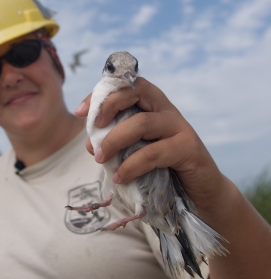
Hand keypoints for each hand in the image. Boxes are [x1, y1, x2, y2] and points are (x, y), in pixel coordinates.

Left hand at [75, 77, 227, 211]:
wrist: (199, 193)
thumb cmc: (163, 169)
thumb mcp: (136, 151)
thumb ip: (116, 143)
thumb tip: (89, 144)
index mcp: (153, 105)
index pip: (125, 86)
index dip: (101, 94)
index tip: (79, 112)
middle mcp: (167, 110)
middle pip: (135, 92)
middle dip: (108, 106)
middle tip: (92, 130)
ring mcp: (180, 127)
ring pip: (141, 123)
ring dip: (114, 141)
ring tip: (100, 159)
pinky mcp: (189, 148)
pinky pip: (153, 153)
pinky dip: (131, 165)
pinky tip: (119, 177)